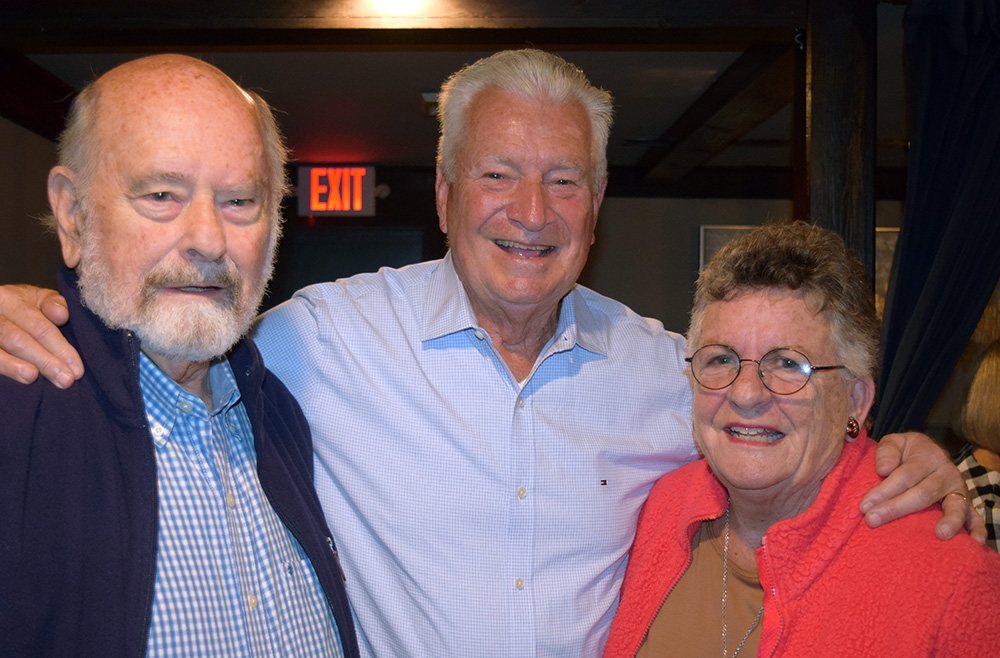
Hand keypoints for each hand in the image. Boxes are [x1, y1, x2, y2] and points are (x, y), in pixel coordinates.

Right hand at [0, 284, 81, 387]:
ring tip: (32, 377)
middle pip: (17, 339)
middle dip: (44, 361)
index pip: (39, 326)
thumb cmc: (22, 307)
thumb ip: (53, 304)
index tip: (77, 369)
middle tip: (65, 380)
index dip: (60, 348)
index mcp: (12, 298)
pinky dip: (3, 369)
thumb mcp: (38, 299)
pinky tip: (15, 379)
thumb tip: (61, 315)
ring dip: (14, 366)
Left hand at [862, 431, 985, 542]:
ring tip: (940, 534)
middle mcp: (947, 473)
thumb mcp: (894, 442)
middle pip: (923, 493)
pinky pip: (975, 517)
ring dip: (949, 521)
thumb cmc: (906, 452)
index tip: (864, 505)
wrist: (929, 453)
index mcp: (928, 456)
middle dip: (897, 508)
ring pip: (954, 506)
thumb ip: (886, 451)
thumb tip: (884, 469)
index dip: (883, 490)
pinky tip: (975, 542)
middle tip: (873, 520)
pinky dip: (977, 529)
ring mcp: (959, 490)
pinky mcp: (967, 505)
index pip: (904, 475)